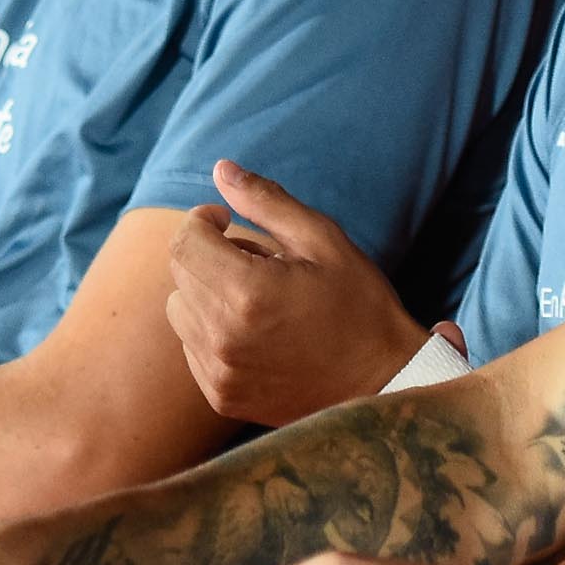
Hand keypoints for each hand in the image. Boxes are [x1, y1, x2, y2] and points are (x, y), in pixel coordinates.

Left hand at [163, 160, 427, 426]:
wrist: (384, 382)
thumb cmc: (359, 305)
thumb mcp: (323, 240)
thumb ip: (267, 201)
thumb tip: (220, 168)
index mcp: (247, 292)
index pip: (185, 241)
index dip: (202, 220)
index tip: (227, 221)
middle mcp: (224, 336)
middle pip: (180, 274)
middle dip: (209, 255)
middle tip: (258, 261)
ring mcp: (220, 372)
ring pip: (180, 310)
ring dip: (206, 293)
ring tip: (256, 298)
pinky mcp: (223, 396)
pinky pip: (192, 347)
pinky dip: (212, 330)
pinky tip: (256, 331)